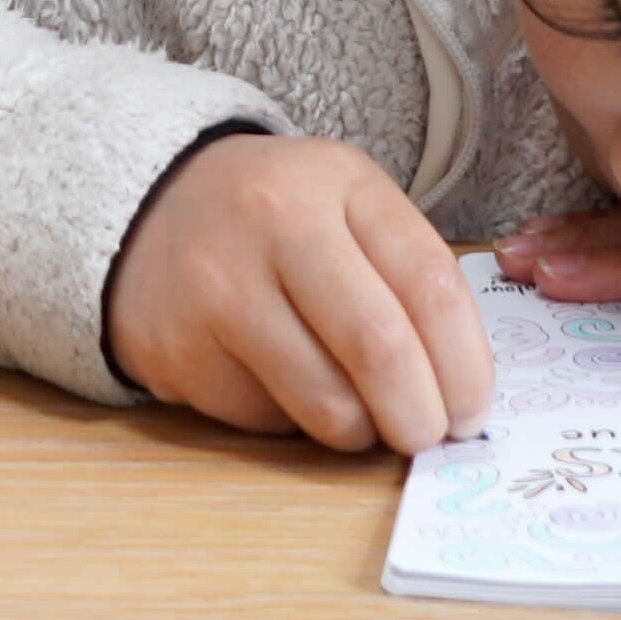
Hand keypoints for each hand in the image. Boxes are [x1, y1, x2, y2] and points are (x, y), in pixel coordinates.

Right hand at [106, 133, 493, 452]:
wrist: (146, 211)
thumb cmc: (277, 219)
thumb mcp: (346, 207)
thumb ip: (405, 276)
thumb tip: (461, 391)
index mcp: (338, 182)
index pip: (429, 283)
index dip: (466, 364)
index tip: (474, 410)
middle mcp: (275, 224)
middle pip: (378, 348)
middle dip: (420, 416)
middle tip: (429, 437)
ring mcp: (218, 288)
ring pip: (325, 403)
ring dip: (362, 431)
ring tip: (361, 417)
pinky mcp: (178, 350)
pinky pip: (265, 419)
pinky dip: (293, 424)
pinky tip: (281, 385)